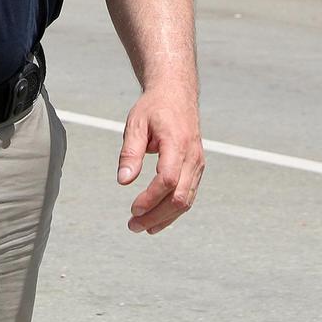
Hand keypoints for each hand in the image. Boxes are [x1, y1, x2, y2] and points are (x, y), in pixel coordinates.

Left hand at [117, 84, 203, 235]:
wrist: (177, 94)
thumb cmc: (154, 108)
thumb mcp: (136, 124)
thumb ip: (130, 153)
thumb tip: (123, 180)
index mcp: (177, 143)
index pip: (168, 179)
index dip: (150, 198)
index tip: (133, 209)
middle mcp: (192, 156)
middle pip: (179, 196)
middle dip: (156, 215)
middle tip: (132, 225)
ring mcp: (198, 164)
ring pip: (186, 201)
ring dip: (164, 218)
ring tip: (141, 227)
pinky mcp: (197, 169)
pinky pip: (188, 195)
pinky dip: (173, 211)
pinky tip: (156, 221)